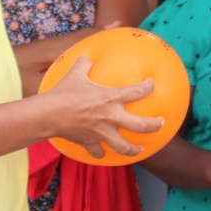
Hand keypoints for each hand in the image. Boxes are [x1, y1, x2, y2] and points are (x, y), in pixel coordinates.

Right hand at [46, 57, 163, 158]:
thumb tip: (86, 57)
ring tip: (140, 149)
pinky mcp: (90, 142)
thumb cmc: (64, 92)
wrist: (49, 113)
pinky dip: (101, 153)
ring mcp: (102, 133)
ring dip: (134, 150)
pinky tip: (103, 153)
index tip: (152, 85)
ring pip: (124, 147)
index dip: (148, 87)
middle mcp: (111, 117)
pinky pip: (98, 152)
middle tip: (161, 123)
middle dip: (154, 125)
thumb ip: (83, 64)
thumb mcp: (75, 74)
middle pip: (141, 126)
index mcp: (111, 98)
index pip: (137, 92)